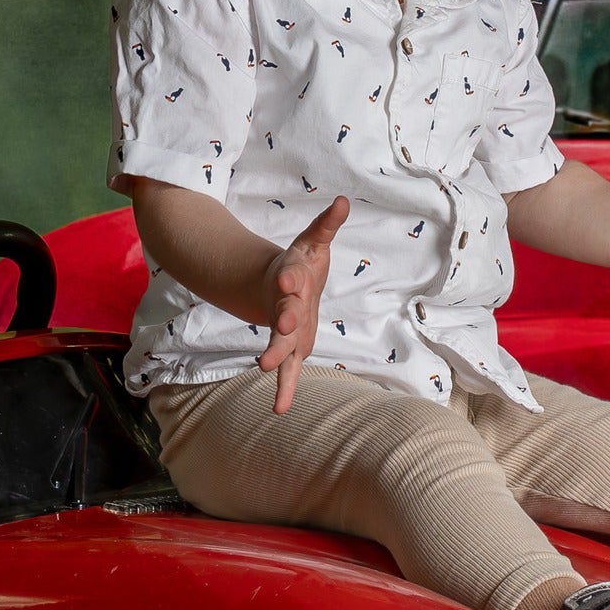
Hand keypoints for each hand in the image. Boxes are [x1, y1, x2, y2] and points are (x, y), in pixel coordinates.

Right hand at [257, 197, 349, 412]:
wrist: (277, 287)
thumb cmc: (301, 265)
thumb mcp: (313, 242)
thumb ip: (327, 224)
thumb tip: (343, 200)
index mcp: (292, 278)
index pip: (292, 276)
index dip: (291, 276)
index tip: (288, 275)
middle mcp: (286, 305)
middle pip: (284, 314)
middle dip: (283, 320)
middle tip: (282, 325)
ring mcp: (286, 329)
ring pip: (282, 344)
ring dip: (277, 355)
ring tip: (266, 368)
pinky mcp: (291, 347)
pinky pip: (288, 370)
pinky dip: (284, 389)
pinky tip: (280, 409)